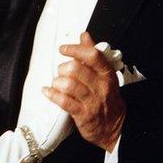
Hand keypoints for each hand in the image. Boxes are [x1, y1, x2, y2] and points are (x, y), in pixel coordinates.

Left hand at [43, 32, 125, 151]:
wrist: (115, 127)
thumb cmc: (106, 97)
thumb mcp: (104, 74)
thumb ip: (93, 55)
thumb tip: (84, 35)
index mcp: (107, 74)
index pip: (92, 56)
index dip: (75, 49)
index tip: (63, 49)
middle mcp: (101, 87)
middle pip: (76, 69)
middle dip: (63, 69)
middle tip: (61, 73)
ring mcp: (92, 102)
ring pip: (69, 85)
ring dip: (57, 82)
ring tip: (57, 83)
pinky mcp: (83, 115)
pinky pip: (64, 102)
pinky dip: (52, 94)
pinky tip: (47, 91)